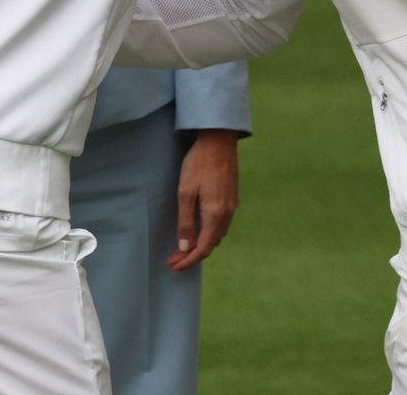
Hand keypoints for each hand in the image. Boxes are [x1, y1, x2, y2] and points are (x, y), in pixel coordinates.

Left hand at [168, 129, 239, 271]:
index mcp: (215, 214)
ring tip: (183, 247)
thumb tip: (185, 247)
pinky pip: (222, 224)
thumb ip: (185, 221)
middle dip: (192, 255)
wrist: (219, 140)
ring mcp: (232, 205)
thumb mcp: (185, 192)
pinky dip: (209, 233)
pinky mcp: (232, 197)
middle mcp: (227, 213)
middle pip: (211, 244)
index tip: (173, 266)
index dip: (188, 260)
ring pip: (218, 235)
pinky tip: (199, 229)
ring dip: (201, 244)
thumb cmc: (198, 164)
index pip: (203, 248)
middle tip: (173, 259)